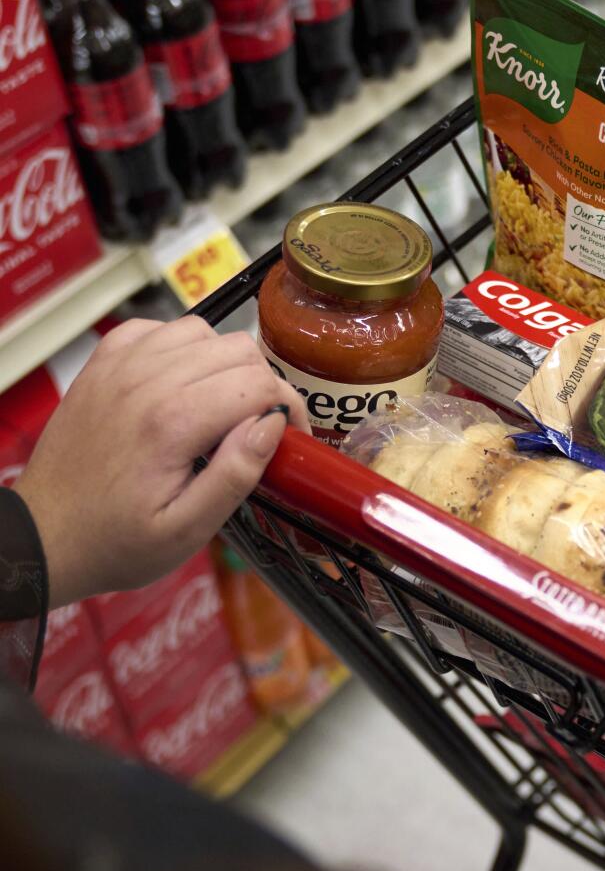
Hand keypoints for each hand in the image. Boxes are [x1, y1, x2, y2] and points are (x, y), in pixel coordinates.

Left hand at [14, 317, 308, 607]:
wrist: (47, 535)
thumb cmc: (118, 540)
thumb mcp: (188, 530)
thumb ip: (235, 474)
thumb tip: (272, 425)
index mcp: (172, 423)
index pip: (259, 383)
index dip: (289, 407)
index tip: (292, 435)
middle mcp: (145, 382)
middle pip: (237, 350)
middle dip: (264, 384)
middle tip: (262, 424)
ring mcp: (119, 367)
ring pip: (201, 331)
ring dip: (225, 363)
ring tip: (224, 404)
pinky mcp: (102, 365)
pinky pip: (157, 329)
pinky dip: (182, 347)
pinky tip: (183, 382)